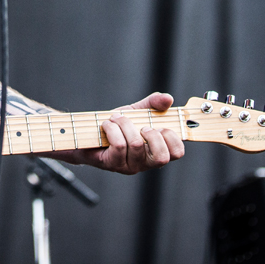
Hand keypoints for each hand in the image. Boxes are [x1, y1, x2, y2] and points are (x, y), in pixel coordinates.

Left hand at [66, 92, 184, 174]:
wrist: (88, 132)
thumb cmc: (117, 125)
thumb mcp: (137, 111)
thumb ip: (153, 104)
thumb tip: (167, 98)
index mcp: (156, 150)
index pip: (177, 153)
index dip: (173, 138)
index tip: (160, 125)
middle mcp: (145, 162)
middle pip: (161, 157)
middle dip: (152, 135)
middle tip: (141, 125)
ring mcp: (129, 165)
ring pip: (136, 145)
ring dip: (125, 125)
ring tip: (117, 118)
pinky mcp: (113, 164)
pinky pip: (119, 145)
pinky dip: (112, 128)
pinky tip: (107, 124)